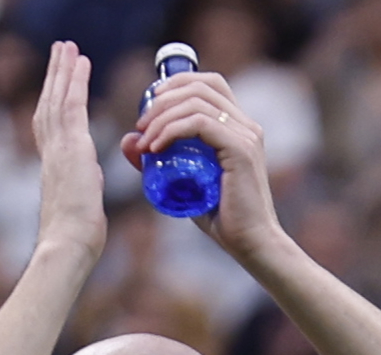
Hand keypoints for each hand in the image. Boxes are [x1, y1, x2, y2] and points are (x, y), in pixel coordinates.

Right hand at [32, 42, 104, 263]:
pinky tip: (81, 63)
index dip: (53, 99)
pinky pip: (72, 106)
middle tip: (59, 50)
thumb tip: (91, 180)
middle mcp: (52, 152)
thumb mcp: (83, 205)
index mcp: (55, 166)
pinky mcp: (72, 149)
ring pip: (58, 98)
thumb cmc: (77, 240)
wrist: (67, 247)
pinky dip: (76, 82)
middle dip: (54, 75)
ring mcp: (59, 149)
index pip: (51, 124)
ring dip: (63, 70)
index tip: (57, 81)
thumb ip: (86, 186)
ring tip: (68, 46)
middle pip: (49, 103)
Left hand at [128, 67, 286, 262]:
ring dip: (162, 116)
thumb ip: (159, 160)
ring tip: (145, 141)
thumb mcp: (183, 183)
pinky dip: (172, 130)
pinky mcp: (241, 149)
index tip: (150, 105)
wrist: (251, 245)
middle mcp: (246, 125)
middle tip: (141, 125)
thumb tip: (129, 140)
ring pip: (196, 102)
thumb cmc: (222, 218)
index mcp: (239, 127)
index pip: (208, 84)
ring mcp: (246, 136)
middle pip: (199, 86)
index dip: (176, 83)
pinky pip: (200, 123)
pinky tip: (157, 147)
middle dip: (162, 98)